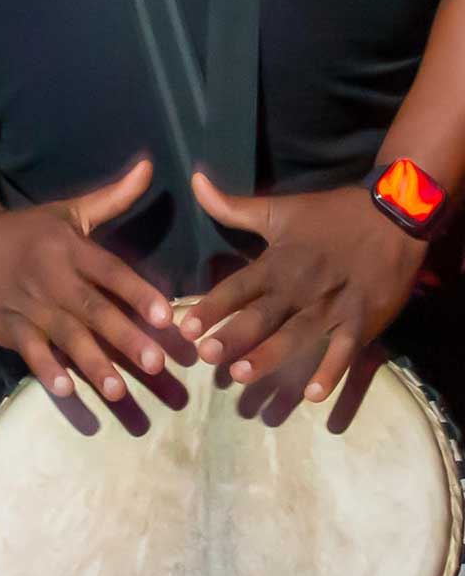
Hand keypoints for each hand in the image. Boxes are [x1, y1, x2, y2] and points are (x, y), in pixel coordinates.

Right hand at [0, 161, 171, 402]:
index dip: (138, 293)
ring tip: (118, 390)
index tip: (166, 317)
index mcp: (70, 247)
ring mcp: (28, 303)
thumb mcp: (70, 211)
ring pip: (65, 335)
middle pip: (93, 309)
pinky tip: (65, 390)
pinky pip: (29, 349)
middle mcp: (52, 276)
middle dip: (125, 337)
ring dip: (92, 362)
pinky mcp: (6, 325)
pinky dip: (46, 368)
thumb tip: (149, 167)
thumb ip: (113, 197)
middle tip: (156, 364)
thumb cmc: (28, 230)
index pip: (110, 272)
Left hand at [179, 174, 424, 399]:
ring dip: (270, 355)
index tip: (184, 328)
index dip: (211, 306)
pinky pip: (345, 349)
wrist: (392, 215)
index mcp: (277, 261)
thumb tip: (195, 180)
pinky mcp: (361, 319)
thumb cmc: (330, 215)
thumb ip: (233, 207)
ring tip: (243, 374)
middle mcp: (299, 286)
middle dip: (233, 335)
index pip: (238, 287)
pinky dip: (331, 371)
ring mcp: (331, 305)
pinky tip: (313, 395)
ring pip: (297, 334)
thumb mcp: (279, 209)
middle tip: (206, 357)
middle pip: (262, 314)